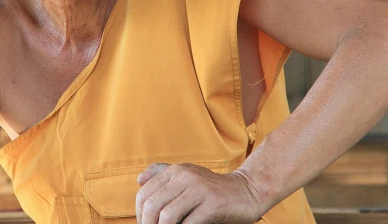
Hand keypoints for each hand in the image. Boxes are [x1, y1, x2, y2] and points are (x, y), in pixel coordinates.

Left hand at [135, 163, 261, 223]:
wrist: (248, 190)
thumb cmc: (213, 189)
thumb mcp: (188, 176)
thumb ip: (163, 174)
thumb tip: (139, 180)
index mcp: (176, 170)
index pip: (144, 194)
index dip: (139, 215)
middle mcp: (185, 176)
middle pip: (153, 205)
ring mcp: (199, 189)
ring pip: (167, 215)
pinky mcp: (213, 204)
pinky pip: (189, 223)